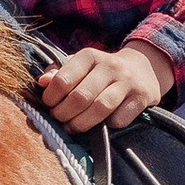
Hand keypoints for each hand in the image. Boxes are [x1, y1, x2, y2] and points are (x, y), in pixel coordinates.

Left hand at [39, 42, 174, 133]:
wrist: (142, 69)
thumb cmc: (101, 72)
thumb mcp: (80, 67)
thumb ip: (58, 75)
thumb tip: (41, 83)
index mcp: (89, 56)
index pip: (63, 79)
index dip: (51, 97)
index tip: (49, 105)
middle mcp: (110, 66)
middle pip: (80, 97)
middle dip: (64, 114)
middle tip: (59, 120)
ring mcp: (128, 82)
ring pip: (100, 108)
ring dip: (82, 123)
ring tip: (73, 127)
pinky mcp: (142, 98)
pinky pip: (120, 119)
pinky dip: (107, 126)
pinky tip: (100, 124)